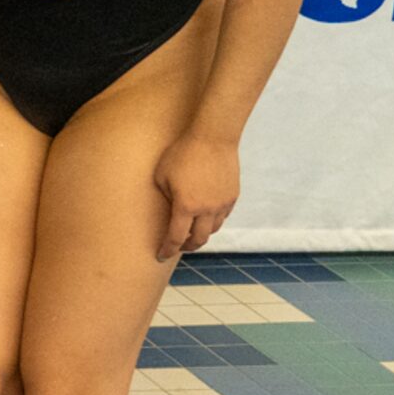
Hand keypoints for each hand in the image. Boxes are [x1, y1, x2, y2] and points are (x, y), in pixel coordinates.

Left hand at [152, 131, 239, 260]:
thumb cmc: (181, 154)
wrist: (212, 138)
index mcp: (186, 206)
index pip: (176, 237)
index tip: (161, 256)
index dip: (167, 249)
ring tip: (192, 232)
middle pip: (199, 239)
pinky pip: (223, 216)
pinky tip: (206, 218)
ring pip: (213, 229)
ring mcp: (222, 204)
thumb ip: (164, 197)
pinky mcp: (232, 196)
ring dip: (201, 234)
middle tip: (178, 247)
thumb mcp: (162, 175)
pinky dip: (213, 222)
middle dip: (187, 246)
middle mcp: (207, 209)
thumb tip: (169, 210)